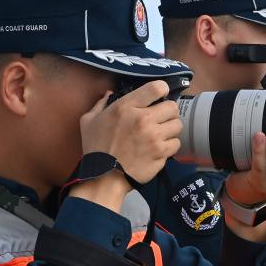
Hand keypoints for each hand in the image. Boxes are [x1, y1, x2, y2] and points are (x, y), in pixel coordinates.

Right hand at [72, 81, 181, 209]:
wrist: (104, 177)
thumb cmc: (95, 148)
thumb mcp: (89, 121)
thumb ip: (100, 104)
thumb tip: (109, 93)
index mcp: (126, 107)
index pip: (157, 88)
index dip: (162, 89)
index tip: (160, 95)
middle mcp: (143, 119)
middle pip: (173, 107)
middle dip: (168, 112)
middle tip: (160, 119)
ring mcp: (154, 137)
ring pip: (177, 125)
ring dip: (170, 129)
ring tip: (161, 134)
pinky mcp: (161, 153)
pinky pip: (176, 144)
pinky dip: (170, 146)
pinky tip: (160, 148)